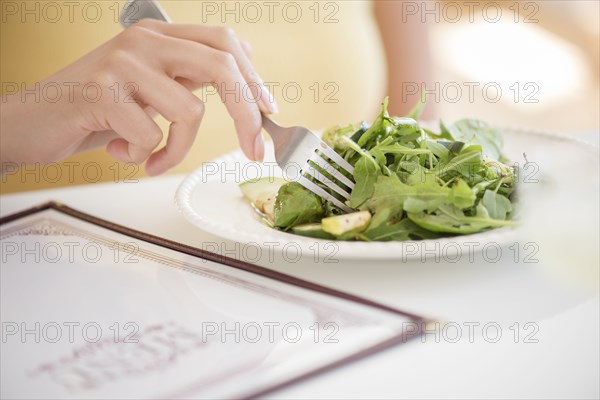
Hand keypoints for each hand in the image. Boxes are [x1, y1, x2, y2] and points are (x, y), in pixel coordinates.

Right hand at [0, 19, 276, 174]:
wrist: (34, 122)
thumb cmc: (95, 109)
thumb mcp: (149, 87)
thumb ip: (189, 76)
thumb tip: (242, 73)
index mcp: (160, 36)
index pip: (224, 43)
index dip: (254, 78)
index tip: (268, 113)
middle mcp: (144, 41)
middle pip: (221, 67)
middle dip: (247, 116)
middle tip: (255, 151)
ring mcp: (122, 62)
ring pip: (189, 111)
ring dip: (176, 149)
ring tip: (149, 156)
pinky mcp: (101, 91)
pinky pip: (151, 135)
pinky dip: (143, 156)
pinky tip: (120, 150)